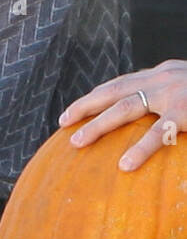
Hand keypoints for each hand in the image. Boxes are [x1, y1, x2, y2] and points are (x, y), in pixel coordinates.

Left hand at [58, 60, 186, 169]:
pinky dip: (140, 149)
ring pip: (125, 108)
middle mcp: (161, 79)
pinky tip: (125, 164)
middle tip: (63, 121)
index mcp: (161, 74)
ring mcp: (171, 93)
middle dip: (84, 106)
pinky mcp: (184, 111)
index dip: (96, 96)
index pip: (121, 84)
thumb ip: (169, 93)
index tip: (75, 110)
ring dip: (97, 125)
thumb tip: (154, 115)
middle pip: (113, 91)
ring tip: (77, 142)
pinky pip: (158, 133)